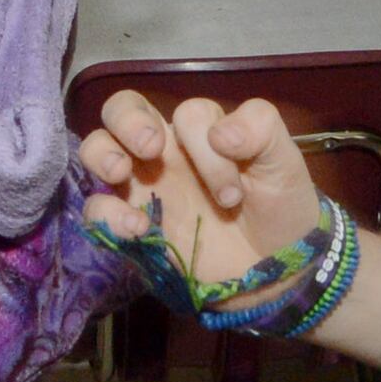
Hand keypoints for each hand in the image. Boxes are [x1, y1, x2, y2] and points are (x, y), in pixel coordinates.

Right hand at [75, 89, 329, 293]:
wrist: (273, 272)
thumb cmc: (277, 209)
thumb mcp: (284, 163)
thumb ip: (262, 130)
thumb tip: (220, 133)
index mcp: (200, 133)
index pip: (186, 114)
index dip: (206, 145)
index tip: (234, 192)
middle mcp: (164, 152)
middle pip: (121, 109)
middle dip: (128, 119)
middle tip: (152, 148)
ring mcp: (141, 188)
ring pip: (97, 148)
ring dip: (102, 153)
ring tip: (122, 174)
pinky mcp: (129, 227)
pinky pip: (96, 210)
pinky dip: (107, 214)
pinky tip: (138, 229)